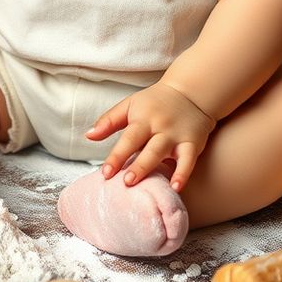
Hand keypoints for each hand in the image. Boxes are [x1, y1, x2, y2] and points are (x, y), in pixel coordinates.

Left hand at [85, 81, 214, 192]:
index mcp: (143, 118)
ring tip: (145, 187)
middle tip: (125, 183)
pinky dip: (183, 174)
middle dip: (137, 165)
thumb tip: (88, 136)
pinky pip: (188, 160)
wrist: (190, 92)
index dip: (116, 156)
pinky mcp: (193, 143)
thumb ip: (109, 121)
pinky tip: (176, 188)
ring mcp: (177, 136)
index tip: (105, 173)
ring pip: (164, 153)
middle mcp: (160, 126)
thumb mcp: (130, 105)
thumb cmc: (154, 103)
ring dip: (153, 168)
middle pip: (147, 148)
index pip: (128, 138)